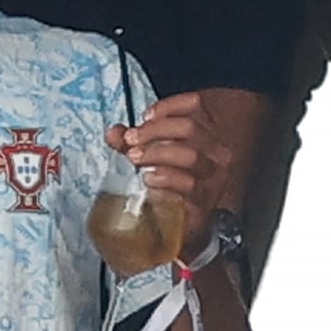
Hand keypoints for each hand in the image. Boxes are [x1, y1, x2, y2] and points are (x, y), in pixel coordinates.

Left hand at [111, 87, 259, 221]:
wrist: (184, 226)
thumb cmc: (170, 185)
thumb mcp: (149, 157)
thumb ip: (131, 142)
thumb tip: (114, 132)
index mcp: (206, 135)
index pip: (195, 105)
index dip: (168, 106)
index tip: (145, 116)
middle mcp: (217, 154)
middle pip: (189, 128)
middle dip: (154, 131)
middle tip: (131, 142)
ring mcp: (214, 178)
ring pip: (189, 156)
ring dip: (155, 154)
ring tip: (135, 160)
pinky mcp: (205, 202)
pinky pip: (186, 186)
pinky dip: (163, 181)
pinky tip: (149, 183)